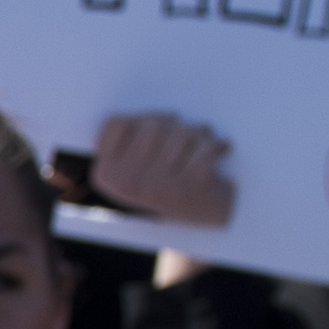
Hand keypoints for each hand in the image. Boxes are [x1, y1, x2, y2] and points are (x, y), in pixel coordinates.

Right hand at [87, 112, 236, 226]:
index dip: (141, 120)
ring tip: (204, 143)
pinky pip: (204, 149)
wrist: (202, 215)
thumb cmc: (170, 178)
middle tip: (186, 135)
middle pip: (152, 124)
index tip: (158, 134)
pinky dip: (217, 147)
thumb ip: (135, 132)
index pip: (116, 124)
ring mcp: (156, 187)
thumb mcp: (136, 159)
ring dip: (199, 134)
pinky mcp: (186, 189)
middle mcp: (127, 183)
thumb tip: (163, 113)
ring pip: (181, 134)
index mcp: (108, 174)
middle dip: (174, 124)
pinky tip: (221, 151)